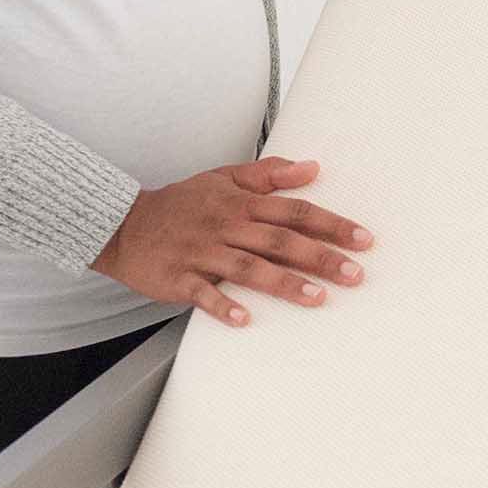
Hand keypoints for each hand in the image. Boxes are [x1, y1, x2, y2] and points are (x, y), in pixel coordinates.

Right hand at [93, 156, 374, 329]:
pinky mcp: (179, 278)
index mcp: (239, 203)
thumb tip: (312, 168)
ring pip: (248, 267)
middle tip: (355, 273)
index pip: (294, 211)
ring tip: (317, 297)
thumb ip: (268, 174)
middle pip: (279, 240)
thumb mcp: (223, 178)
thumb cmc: (180, 203)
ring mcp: (202, 253)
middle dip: (320, 256)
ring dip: (284, 283)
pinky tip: (245, 319)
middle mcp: (225, 226)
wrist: (124, 224)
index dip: (331, 224)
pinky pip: (203, 293)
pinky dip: (223, 305)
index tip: (363, 239)